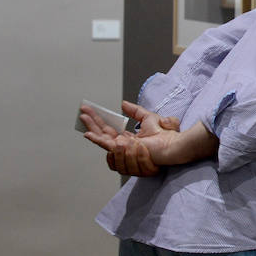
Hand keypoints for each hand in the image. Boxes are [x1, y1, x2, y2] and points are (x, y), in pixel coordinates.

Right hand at [81, 101, 215, 176]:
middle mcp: (123, 147)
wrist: (173, 144)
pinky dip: (97, 140)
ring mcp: (123, 151)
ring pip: (105, 142)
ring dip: (106, 133)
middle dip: (92, 123)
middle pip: (102, 134)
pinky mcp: (125, 152)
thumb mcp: (149, 118)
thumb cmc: (166, 135)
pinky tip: (88, 134)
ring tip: (119, 133)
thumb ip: (135, 111)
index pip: (107, 130)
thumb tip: (123, 104)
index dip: (96, 121)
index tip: (87, 111)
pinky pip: (108, 146)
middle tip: (82, 112)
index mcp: (127, 140)